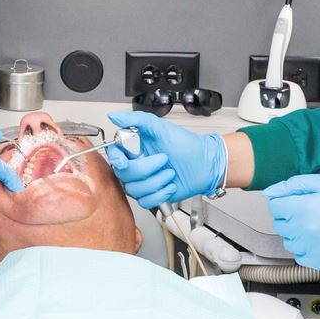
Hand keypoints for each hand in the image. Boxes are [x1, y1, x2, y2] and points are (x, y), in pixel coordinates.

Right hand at [102, 111, 227, 206]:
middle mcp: (136, 165)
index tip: (124, 161)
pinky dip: (159, 194)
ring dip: (156, 182)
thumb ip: (136, 119)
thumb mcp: (161, 127)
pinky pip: (144, 202)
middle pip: (124, 174)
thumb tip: (115, 116)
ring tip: (170, 173)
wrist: (205, 164)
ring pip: (134, 190)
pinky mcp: (152, 195)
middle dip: (146, 168)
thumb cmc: (187, 145)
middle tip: (164, 159)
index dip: (116, 159)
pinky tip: (170, 185)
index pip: (113, 155)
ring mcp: (143, 181)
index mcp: (134, 148)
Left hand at [261, 174, 319, 269]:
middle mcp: (303, 231)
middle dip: (290, 215)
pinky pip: (299, 256)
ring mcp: (311, 249)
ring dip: (296, 232)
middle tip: (311, 210)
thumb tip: (270, 193)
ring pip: (288, 241)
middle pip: (279, 224)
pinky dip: (305, 247)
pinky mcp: (319, 261)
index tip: (298, 200)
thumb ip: (293, 185)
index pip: (274, 206)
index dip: (285, 200)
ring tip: (317, 224)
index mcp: (303, 209)